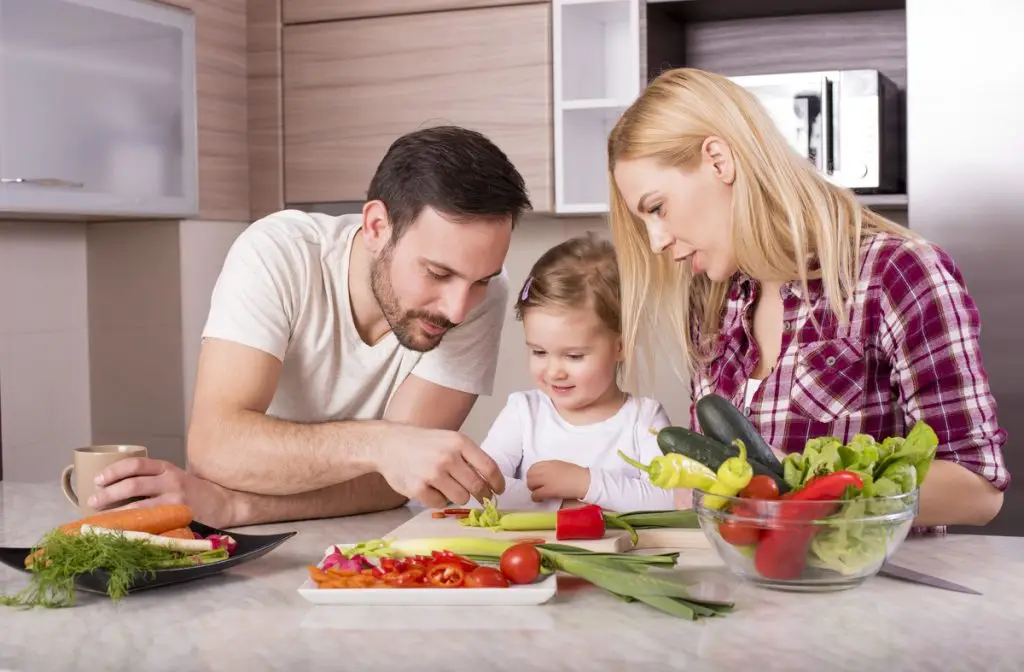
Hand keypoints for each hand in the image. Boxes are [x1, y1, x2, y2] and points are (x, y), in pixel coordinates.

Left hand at [90, 458, 234, 527]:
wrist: (223, 502)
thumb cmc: (193, 491)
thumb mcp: (175, 477)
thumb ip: (152, 479)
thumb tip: (114, 489)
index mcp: (167, 468)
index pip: (136, 464)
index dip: (113, 471)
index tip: (97, 480)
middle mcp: (171, 481)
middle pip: (132, 484)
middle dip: (108, 493)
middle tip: (92, 501)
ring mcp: (174, 500)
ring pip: (137, 505)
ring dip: (115, 512)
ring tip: (100, 518)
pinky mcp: (177, 517)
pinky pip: (149, 522)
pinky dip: (132, 525)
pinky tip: (120, 529)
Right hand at [374, 426, 505, 508]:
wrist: (388, 444)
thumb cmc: (423, 443)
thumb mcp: (449, 440)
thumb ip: (469, 457)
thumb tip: (491, 481)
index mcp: (459, 442)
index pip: (489, 468)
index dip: (498, 483)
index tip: (499, 490)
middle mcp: (448, 457)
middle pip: (478, 487)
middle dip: (482, 495)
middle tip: (482, 498)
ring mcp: (432, 474)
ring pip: (462, 498)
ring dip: (459, 496)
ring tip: (447, 485)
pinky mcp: (418, 489)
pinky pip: (441, 503)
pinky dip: (439, 499)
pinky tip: (430, 488)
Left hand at [526, 460, 589, 501]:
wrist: (584, 481)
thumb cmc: (576, 474)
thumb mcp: (561, 466)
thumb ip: (551, 469)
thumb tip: (543, 475)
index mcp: (549, 463)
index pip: (533, 467)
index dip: (533, 475)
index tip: (537, 480)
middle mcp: (545, 470)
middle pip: (529, 475)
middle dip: (531, 483)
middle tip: (537, 488)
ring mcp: (546, 480)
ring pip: (530, 484)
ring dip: (533, 490)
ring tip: (539, 494)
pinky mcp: (548, 490)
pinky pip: (535, 494)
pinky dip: (536, 498)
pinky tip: (541, 500)